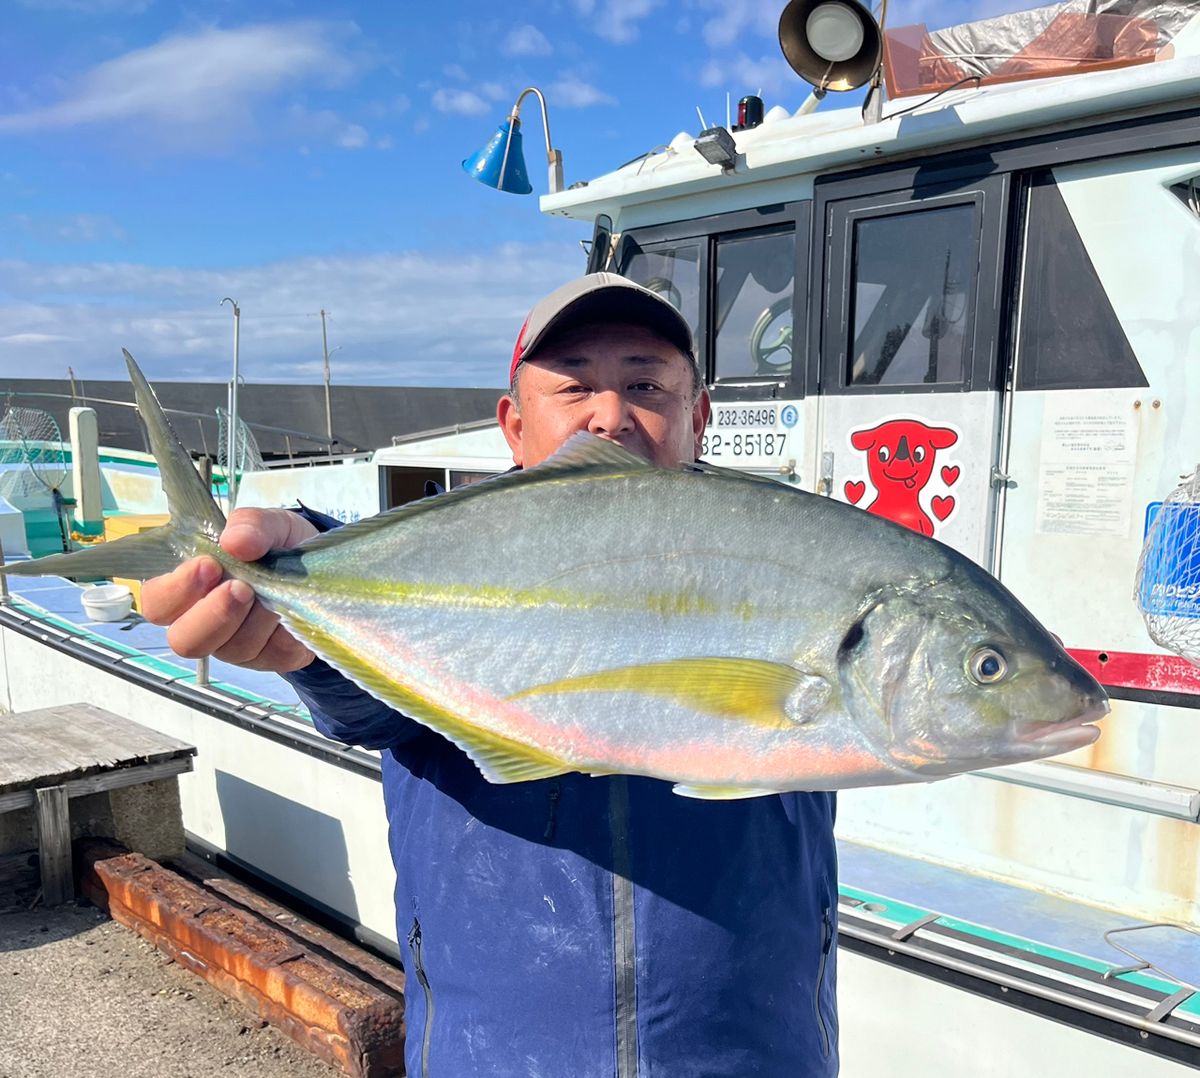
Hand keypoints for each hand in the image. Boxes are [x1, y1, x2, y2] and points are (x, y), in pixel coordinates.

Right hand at [141, 507, 318, 672]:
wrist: (322, 566)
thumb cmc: (278, 545)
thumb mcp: (269, 524)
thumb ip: (250, 524)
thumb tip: (233, 541)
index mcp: (187, 588)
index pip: (157, 603)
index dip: (176, 590)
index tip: (208, 566)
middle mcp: (204, 622)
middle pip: (185, 641)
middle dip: (214, 614)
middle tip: (242, 587)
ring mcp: (236, 646)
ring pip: (233, 648)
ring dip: (256, 618)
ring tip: (275, 591)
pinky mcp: (272, 658)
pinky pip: (272, 654)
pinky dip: (285, 629)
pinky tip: (291, 609)